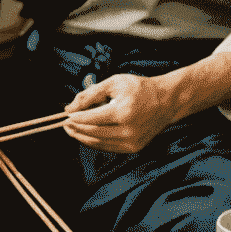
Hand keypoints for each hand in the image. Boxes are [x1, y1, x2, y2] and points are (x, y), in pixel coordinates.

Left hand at [63, 73, 177, 153]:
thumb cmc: (139, 89)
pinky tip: (86, 135)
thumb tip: (69, 108)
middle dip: (76, 129)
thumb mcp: (114, 83)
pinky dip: (95, 142)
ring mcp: (132, 141)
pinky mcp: (134, 148)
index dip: (75, 119)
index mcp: (123, 112)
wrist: (166, 101)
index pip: (91, 119)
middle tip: (65, 124)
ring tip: (72, 130)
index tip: (65, 116)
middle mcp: (128, 130)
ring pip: (98, 143)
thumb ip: (90, 94)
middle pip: (93, 132)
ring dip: (82, 137)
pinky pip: (108, 147)